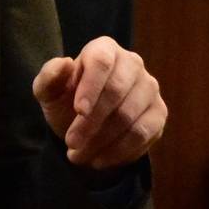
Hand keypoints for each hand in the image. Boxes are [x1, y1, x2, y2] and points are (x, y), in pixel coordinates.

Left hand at [33, 37, 166, 169]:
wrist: (87, 125)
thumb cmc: (67, 101)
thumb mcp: (49, 92)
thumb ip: (49, 77)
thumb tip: (63, 64)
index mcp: (104, 49)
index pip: (101, 62)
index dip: (91, 87)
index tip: (79, 111)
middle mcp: (132, 63)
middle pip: (116, 91)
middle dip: (91, 122)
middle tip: (71, 143)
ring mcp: (149, 88)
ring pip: (129, 117)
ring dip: (102, 141)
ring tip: (80, 156)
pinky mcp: (159, 112)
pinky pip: (143, 134)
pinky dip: (119, 151)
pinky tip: (100, 160)